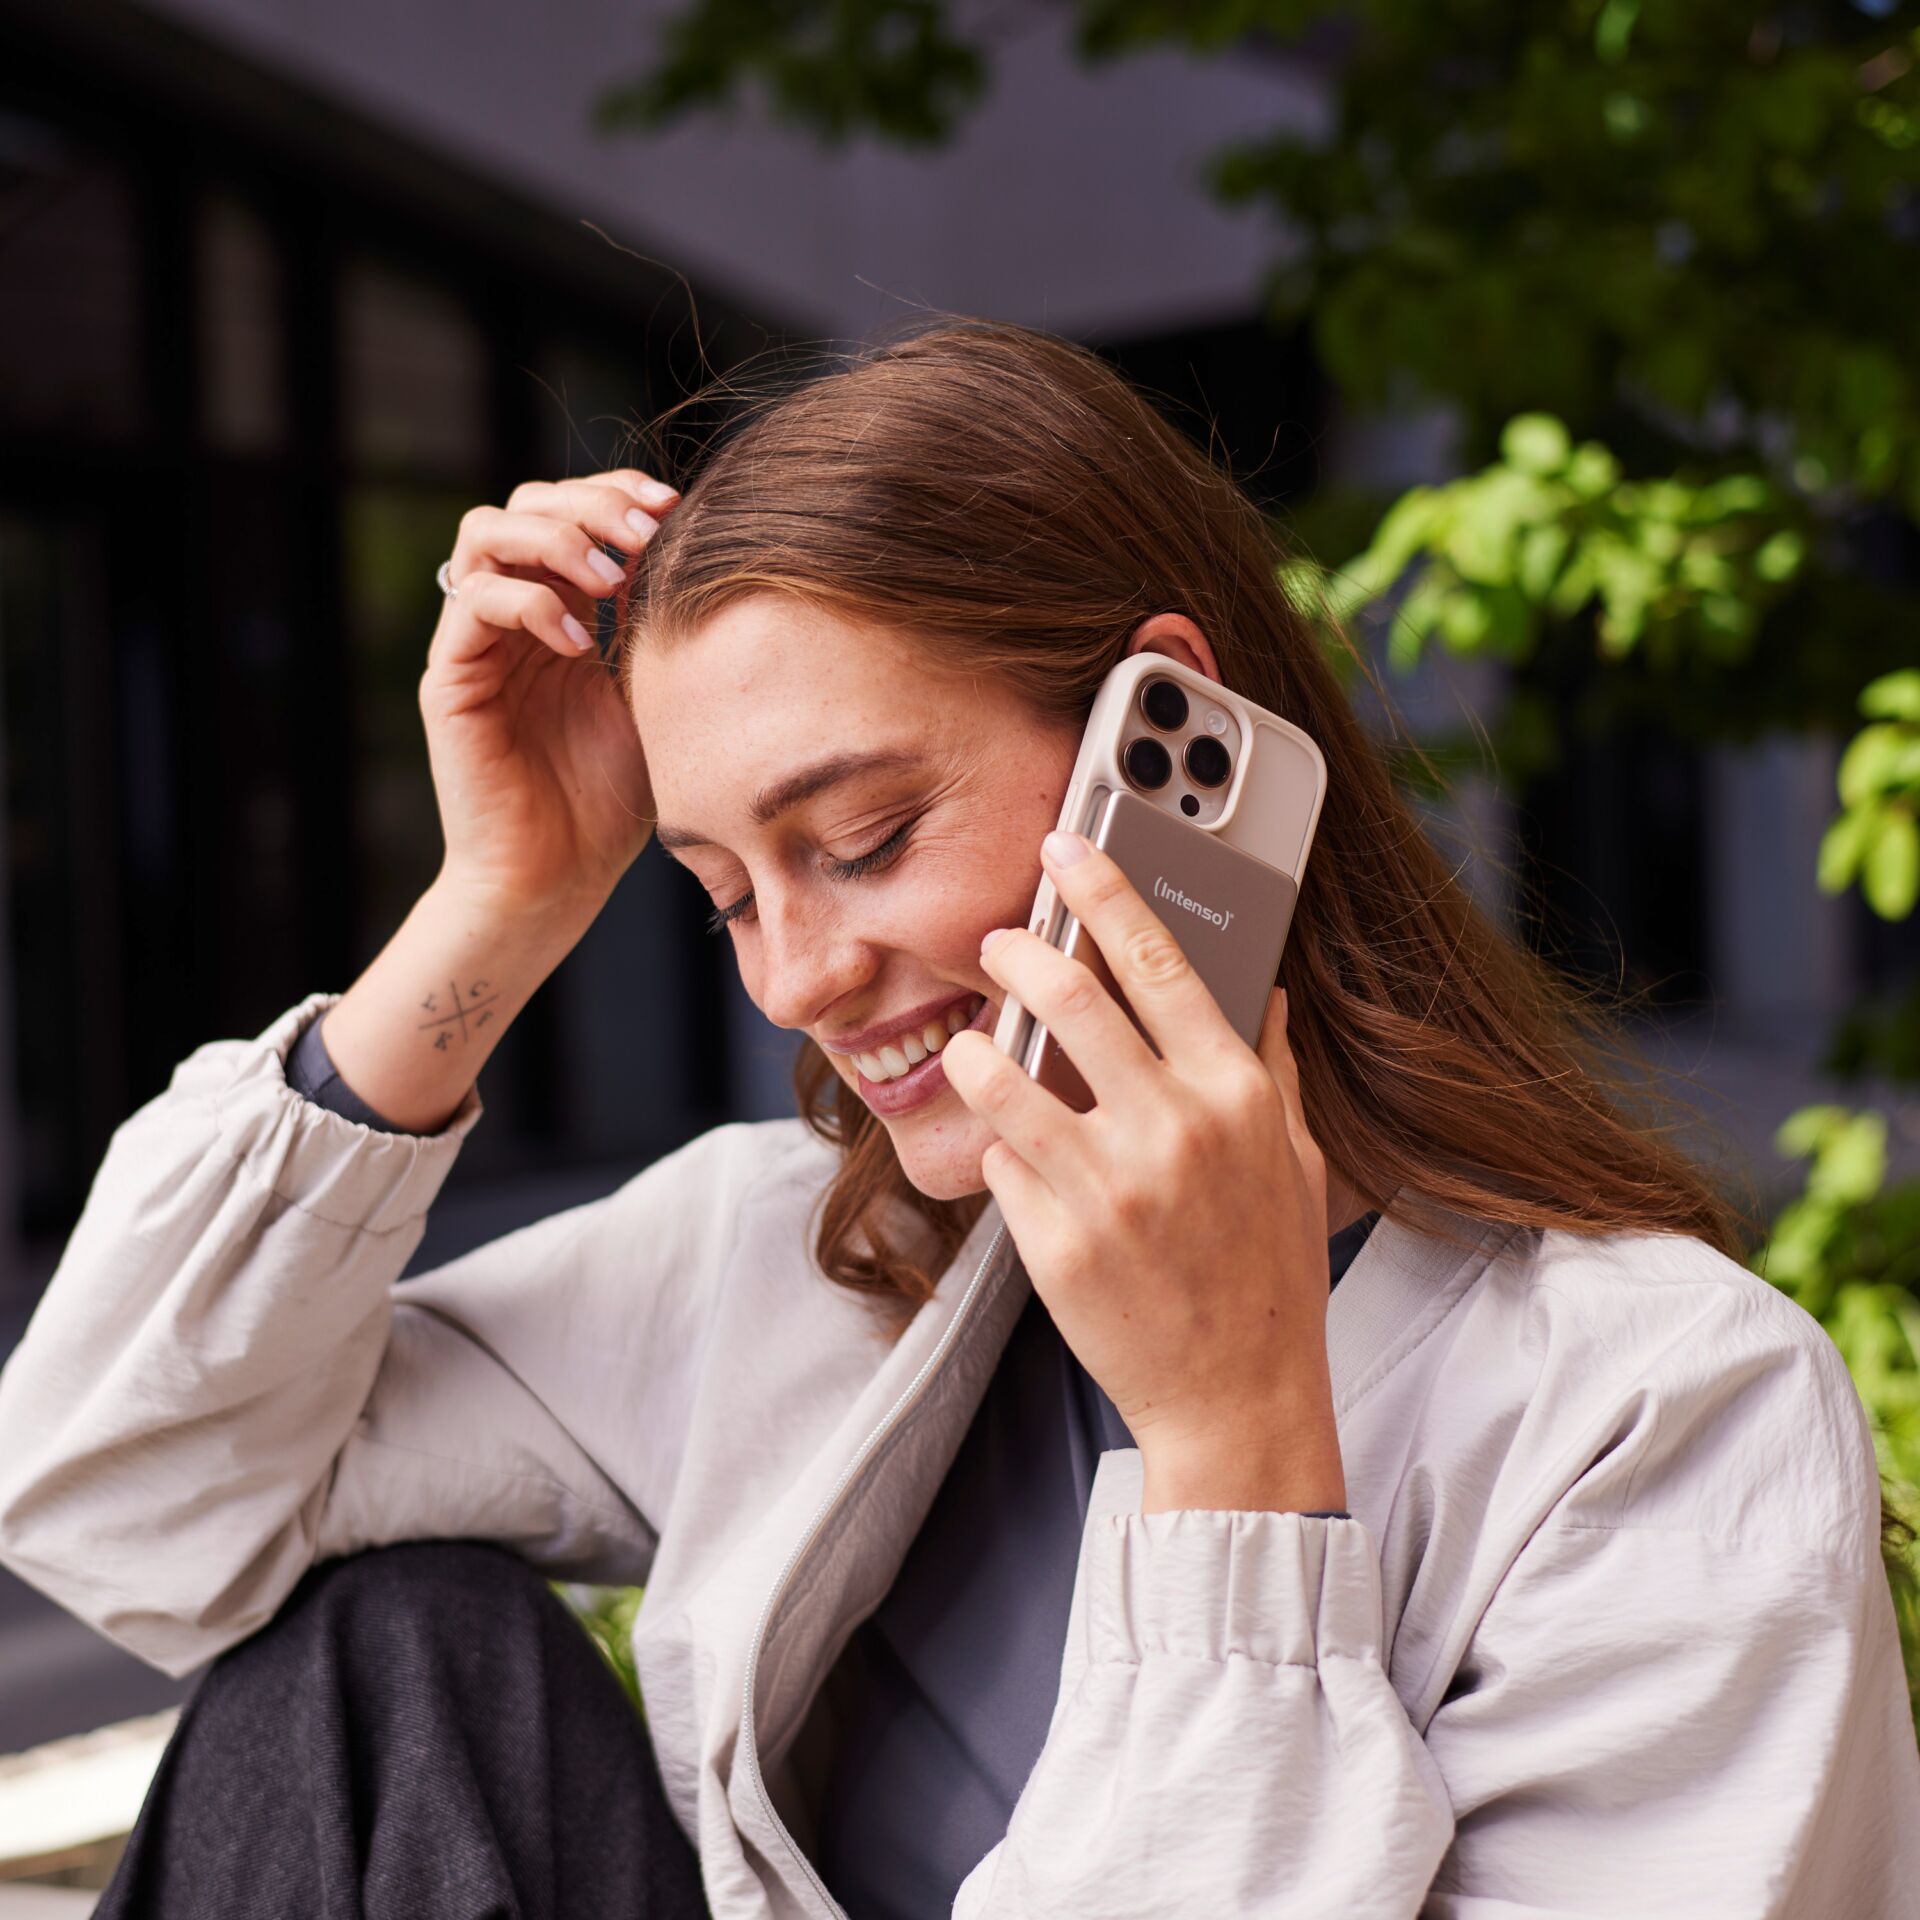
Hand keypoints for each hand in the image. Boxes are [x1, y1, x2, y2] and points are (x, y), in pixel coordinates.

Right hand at [423, 469, 676, 922]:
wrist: (556, 878)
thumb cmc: (609, 800)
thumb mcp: (653, 698)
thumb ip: (657, 627)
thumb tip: (695, 552)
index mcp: (560, 611)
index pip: (571, 512)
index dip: (618, 494)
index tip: (676, 508)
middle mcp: (511, 615)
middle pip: (526, 502)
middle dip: (591, 503)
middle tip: (646, 533)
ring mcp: (475, 641)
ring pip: (485, 532)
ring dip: (555, 538)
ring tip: (610, 582)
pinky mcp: (450, 676)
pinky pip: (473, 600)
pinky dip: (529, 603)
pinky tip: (579, 645)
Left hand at [940, 830, 1343, 1515]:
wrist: (1240, 1400)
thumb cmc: (1271, 1274)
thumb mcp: (1297, 1162)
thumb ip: (1273, 1067)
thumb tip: (1267, 986)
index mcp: (1236, 1095)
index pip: (1158, 962)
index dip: (1104, 892)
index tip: (1067, 848)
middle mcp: (1172, 1130)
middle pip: (1067, 997)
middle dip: (1017, 952)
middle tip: (999, 943)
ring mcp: (1108, 1188)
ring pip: (1002, 1075)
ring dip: (977, 1049)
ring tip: (975, 1048)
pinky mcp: (1055, 1243)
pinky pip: (998, 1163)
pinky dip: (999, 1148)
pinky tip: (1018, 1158)